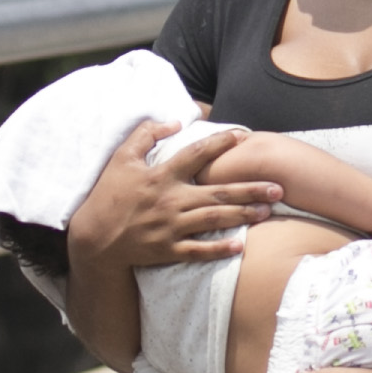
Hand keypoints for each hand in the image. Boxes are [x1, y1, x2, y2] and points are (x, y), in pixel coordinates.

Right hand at [69, 121, 279, 272]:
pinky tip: (240, 246)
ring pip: (214, 219)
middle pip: (218, 192)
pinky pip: (198, 251)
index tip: (243, 136)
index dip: (220, 144)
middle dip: (250, 189)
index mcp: (160, 176)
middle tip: (278, 187)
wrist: (93, 239)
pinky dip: (219, 249)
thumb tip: (175, 122)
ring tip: (268, 211)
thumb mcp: (121, 158)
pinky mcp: (168, 250)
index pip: (196, 155)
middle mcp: (170, 201)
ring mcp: (170, 227)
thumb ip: (145, 135)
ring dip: (243, 215)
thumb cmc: (108, 195)